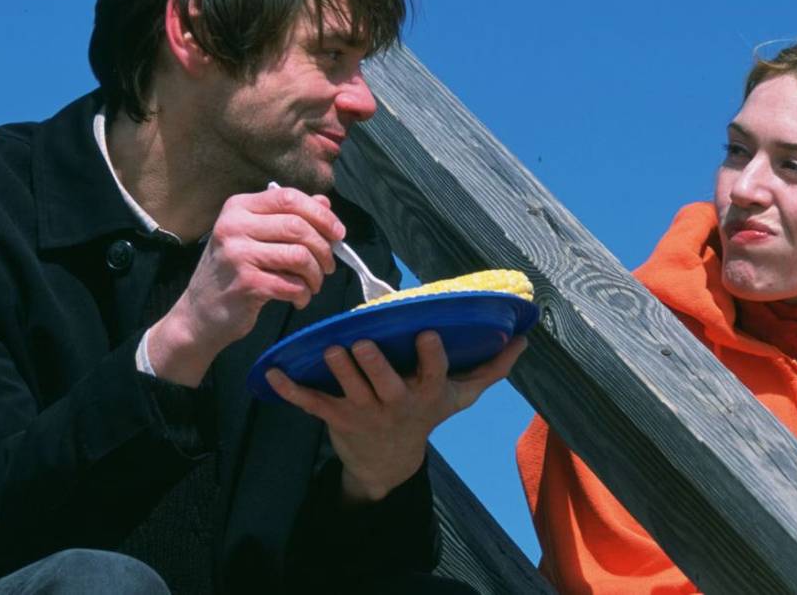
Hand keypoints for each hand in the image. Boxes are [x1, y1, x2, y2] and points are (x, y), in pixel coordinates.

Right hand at [149, 186, 344, 385]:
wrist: (199, 313)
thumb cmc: (232, 272)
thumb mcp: (254, 236)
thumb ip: (287, 217)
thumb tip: (324, 202)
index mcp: (238, 207)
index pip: (288, 197)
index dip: (321, 214)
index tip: (338, 233)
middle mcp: (234, 226)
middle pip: (298, 226)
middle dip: (324, 248)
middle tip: (328, 266)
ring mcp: (237, 255)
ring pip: (300, 256)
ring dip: (316, 275)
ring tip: (313, 285)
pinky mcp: (246, 284)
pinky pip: (292, 284)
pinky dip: (304, 294)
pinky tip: (299, 299)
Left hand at [266, 331, 527, 502]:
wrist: (388, 462)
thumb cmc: (427, 414)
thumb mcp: (462, 396)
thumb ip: (491, 368)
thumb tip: (524, 339)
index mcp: (426, 395)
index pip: (433, 376)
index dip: (430, 358)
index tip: (428, 335)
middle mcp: (396, 404)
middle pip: (386, 384)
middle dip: (374, 365)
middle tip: (363, 342)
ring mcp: (364, 412)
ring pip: (349, 390)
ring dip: (338, 371)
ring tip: (329, 348)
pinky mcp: (335, 417)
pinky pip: (311, 404)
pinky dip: (290, 390)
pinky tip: (272, 374)